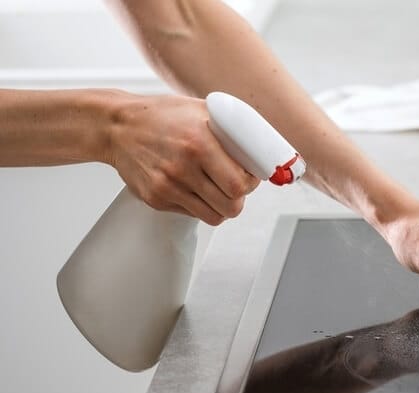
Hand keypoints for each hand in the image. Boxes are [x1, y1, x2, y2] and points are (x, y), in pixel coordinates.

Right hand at [105, 93, 258, 224]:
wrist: (117, 126)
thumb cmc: (162, 116)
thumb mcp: (202, 110)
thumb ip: (232, 128)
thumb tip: (261, 148)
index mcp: (199, 143)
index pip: (239, 184)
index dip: (251, 184)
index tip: (250, 177)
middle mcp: (183, 168)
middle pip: (231, 206)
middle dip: (239, 198)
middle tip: (236, 186)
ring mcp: (167, 187)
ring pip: (214, 216)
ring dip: (222, 206)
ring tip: (219, 190)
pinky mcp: (156, 199)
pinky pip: (192, 214)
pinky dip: (200, 205)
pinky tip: (196, 188)